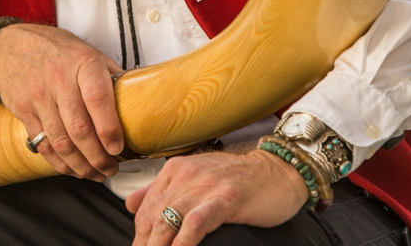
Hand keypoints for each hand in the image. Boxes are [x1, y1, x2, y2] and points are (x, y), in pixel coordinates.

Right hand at [0, 23, 123, 179]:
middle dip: (97, 156)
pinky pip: (43, 144)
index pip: (98, 99)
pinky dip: (59, 163)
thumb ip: (110, 77)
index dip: (109, 128)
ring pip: (61, 142)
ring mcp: (39, 97)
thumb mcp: (89, 53)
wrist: (12, 45)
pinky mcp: (23, 111)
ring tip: (95, 174)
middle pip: (79, 128)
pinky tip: (72, 169)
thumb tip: (138, 102)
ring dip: (80, 165)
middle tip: (110, 169)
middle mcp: (59, 80)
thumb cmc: (58, 50)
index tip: (118, 148)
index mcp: (83, 63)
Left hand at [126, 148, 308, 245]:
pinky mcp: (226, 198)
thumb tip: (130, 204)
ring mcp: (206, 186)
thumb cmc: (240, 179)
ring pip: (168, 221)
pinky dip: (183, 242)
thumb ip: (162, 189)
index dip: (140, 239)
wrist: (280, 170)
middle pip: (152, 219)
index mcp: (175, 170)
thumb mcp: (196, 177)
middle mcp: (186, 175)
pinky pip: (196, 222)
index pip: (144, 211)